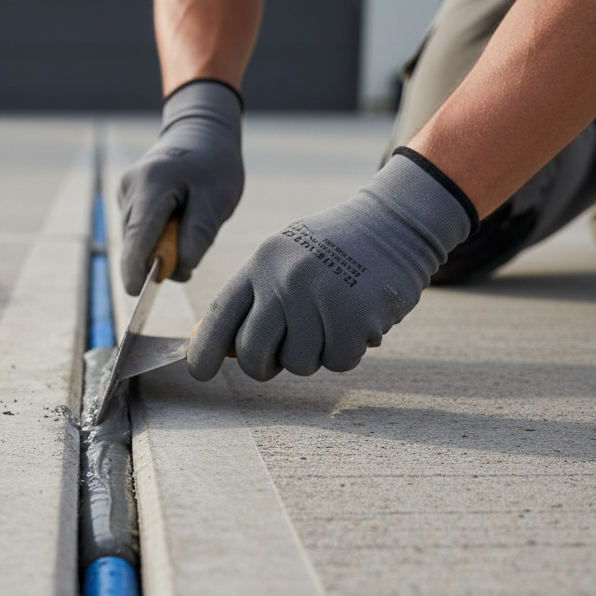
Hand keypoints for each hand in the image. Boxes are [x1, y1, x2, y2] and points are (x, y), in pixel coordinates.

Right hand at [119, 79, 243, 294]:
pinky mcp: (127, 196)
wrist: (201, 130)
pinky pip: (140, 229)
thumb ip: (198, 236)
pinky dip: (158, 236)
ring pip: (137, 238)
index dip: (136, 270)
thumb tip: (177, 269)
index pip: (137, 237)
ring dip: (161, 246)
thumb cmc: (214, 164)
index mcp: (152, 186)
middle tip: (192, 253)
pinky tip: (177, 220)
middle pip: (136, 242)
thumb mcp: (218, 200)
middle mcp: (130, 188)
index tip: (138, 293)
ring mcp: (125, 191)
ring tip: (188, 227)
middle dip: (159, 259)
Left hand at [187, 150, 476, 380]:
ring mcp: (318, 298)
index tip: (200, 372)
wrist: (395, 223)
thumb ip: (254, 299)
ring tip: (330, 319)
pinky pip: (338, 362)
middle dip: (263, 365)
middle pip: (252, 353)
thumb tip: (220, 349)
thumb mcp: (284, 260)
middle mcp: (283, 281)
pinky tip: (356, 321)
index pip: (219, 316)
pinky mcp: (354, 317)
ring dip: (315, 354)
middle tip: (282, 353)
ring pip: (298, 364)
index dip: (203, 351)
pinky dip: (348, 351)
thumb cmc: (333, 251)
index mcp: (260, 265)